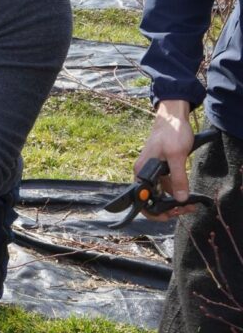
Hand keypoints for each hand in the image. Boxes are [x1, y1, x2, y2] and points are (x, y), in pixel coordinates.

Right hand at [135, 100, 193, 220]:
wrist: (172, 117)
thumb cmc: (171, 132)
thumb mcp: (177, 156)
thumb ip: (178, 178)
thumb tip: (181, 199)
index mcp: (142, 171)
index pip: (142, 199)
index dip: (154, 211)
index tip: (170, 215)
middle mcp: (144, 173)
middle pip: (152, 198)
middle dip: (168, 208)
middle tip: (185, 209)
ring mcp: (152, 171)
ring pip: (161, 192)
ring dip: (174, 200)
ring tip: (190, 203)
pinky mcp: (160, 168)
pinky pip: (166, 184)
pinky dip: (176, 190)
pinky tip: (186, 192)